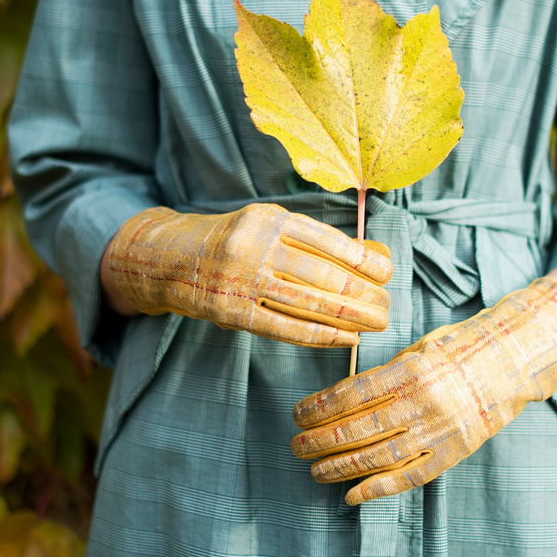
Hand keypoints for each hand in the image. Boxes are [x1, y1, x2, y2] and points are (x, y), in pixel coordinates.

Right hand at [107, 203, 392, 346]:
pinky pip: (285, 328)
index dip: (360, 258)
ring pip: (306, 302)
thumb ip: (304, 239)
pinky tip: (346, 338)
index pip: (325, 239)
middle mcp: (255, 245)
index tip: (386, 273)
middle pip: (320, 273)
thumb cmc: (233, 241)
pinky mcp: (232, 312)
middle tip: (387, 305)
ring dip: (348, 317)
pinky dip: (320, 335)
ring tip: (376, 324)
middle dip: (361, 293)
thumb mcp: (264, 224)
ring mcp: (241, 280)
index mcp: (269, 218)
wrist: (169, 258)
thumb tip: (365, 259)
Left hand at [291, 277, 556, 503]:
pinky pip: (411, 476)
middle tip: (295, 446)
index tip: (297, 414)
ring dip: (340, 466)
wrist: (510, 363)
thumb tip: (344, 396)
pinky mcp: (452, 453)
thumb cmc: (457, 349)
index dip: (320, 407)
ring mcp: (438, 432)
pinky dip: (378, 489)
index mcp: (410, 371)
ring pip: (379, 456)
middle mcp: (422, 403)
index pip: (353, 394)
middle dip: (320, 440)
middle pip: (359, 428)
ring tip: (314, 470)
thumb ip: (385, 373)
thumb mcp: (418, 347)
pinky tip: (351, 495)